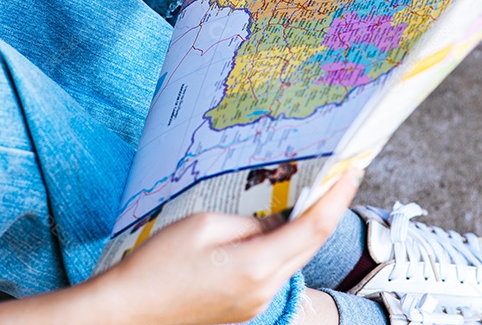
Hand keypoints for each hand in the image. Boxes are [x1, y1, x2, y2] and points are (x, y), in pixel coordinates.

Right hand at [98, 169, 363, 324]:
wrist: (129, 311)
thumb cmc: (157, 266)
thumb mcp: (203, 225)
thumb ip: (249, 221)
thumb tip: (276, 220)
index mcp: (257, 266)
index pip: (315, 229)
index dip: (338, 197)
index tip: (353, 171)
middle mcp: (264, 290)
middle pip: (310, 245)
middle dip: (327, 209)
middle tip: (336, 176)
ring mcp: (255, 304)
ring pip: (292, 259)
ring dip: (302, 229)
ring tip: (302, 195)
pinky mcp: (243, 309)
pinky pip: (272, 272)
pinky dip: (280, 247)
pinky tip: (270, 227)